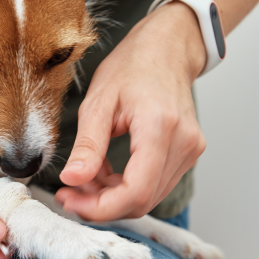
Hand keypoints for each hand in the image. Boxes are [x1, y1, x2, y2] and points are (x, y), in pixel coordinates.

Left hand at [56, 2, 206, 220]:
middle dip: (100, 204)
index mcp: (161, 128)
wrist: (166, 50)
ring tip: (86, 174)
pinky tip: (104, 169)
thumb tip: (72, 179)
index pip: (136, 192)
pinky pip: (153, 184)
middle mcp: (183, 144)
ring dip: (111, 195)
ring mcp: (189, 151)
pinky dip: (124, 185)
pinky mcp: (186, 154)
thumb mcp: (98, 101)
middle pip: (141, 200)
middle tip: (69, 191)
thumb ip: (87, 145)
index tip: (70, 201)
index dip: (100, 207)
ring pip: (147, 197)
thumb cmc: (133, 66)